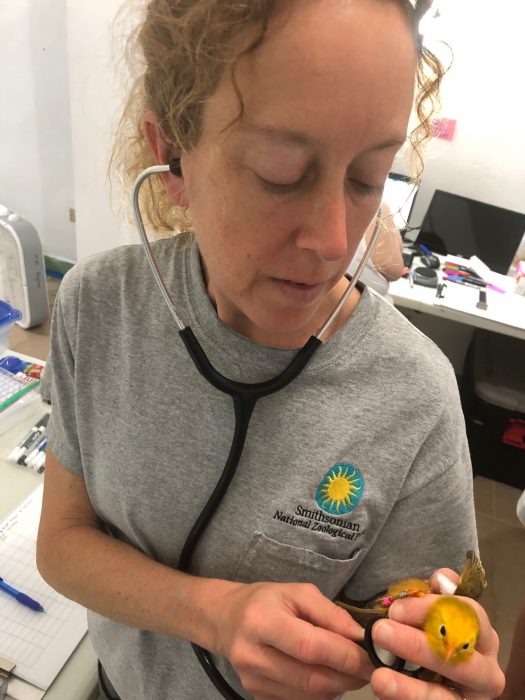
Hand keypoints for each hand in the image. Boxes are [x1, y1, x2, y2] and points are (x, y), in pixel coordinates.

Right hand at [213, 581, 373, 699]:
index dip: (345, 656)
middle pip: (311, 678)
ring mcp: (252, 681)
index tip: (371, 657)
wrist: (226, 620)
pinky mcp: (255, 696)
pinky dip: (320, 694)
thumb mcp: (297, 593)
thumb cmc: (266, 601)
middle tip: (368, 669)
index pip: (310, 646)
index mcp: (262, 620)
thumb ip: (330, 614)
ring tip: (349, 671)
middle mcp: (253, 655)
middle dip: (347, 676)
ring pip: (308, 696)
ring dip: (337, 687)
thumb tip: (361, 638)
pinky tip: (326, 676)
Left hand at [369, 594, 504, 699]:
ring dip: (408, 687)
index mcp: (483, 637)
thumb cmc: (438, 637)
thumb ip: (439, 596)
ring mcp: (471, 698)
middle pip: (457, 656)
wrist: (434, 676)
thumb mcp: (439, 613)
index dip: (433, 608)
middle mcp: (486, 669)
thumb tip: (441, 578)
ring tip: (379, 678)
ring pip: (442, 696)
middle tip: (381, 631)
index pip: (468, 616)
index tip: (396, 608)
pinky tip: (383, 689)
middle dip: (417, 645)